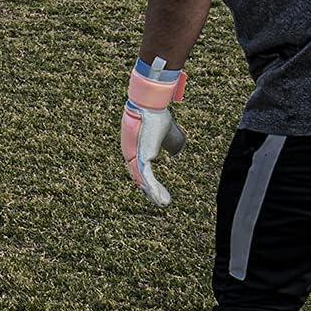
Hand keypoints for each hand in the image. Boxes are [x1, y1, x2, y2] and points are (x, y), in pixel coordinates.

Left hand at [120, 59, 186, 206]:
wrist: (151, 107)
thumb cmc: (158, 118)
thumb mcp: (169, 135)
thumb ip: (173, 144)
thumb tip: (177, 154)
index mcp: (138, 151)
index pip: (141, 170)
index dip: (149, 182)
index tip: (157, 192)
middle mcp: (132, 155)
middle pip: (140, 177)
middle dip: (151, 191)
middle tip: (162, 202)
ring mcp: (134, 156)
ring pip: (143, 179)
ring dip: (154, 192)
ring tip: (164, 203)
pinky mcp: (138, 156)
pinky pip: (145, 175)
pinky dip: (153, 188)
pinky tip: (160, 198)